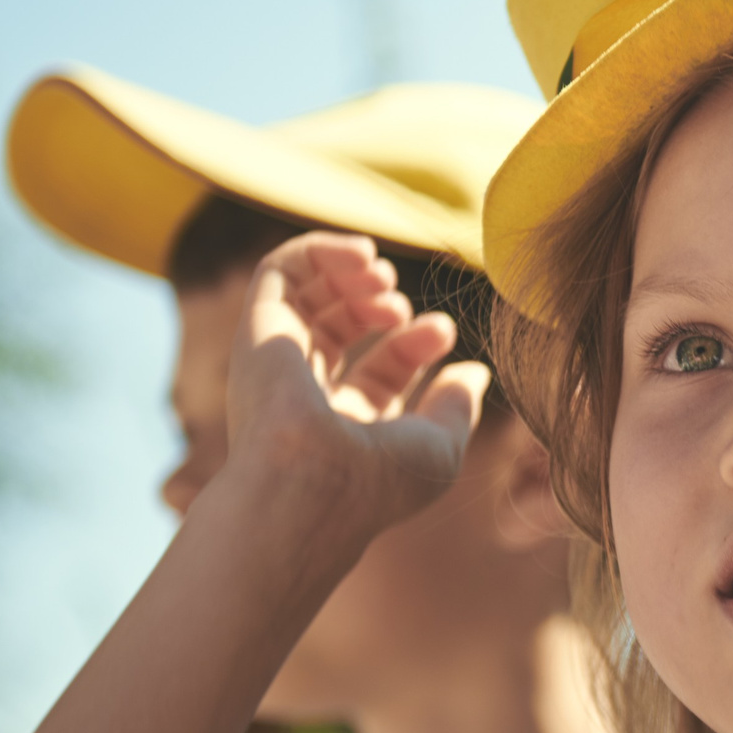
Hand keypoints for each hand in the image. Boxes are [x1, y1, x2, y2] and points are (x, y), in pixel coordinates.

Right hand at [219, 232, 489, 534]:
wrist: (313, 482)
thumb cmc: (377, 479)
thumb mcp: (437, 448)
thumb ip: (456, 408)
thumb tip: (473, 374)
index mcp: (345, 426)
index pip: (380, 370)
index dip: (415, 342)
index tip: (443, 329)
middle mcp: (305, 392)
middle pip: (343, 328)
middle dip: (382, 302)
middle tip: (403, 305)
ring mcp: (279, 358)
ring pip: (310, 296)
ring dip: (353, 273)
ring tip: (383, 274)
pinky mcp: (258, 326)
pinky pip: (280, 271)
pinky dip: (323, 250)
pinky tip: (362, 255)